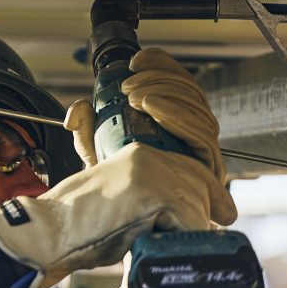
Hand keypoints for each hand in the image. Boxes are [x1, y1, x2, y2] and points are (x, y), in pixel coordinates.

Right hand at [0, 142, 220, 287]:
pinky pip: (189, 224)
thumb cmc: (76, 227)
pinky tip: (160, 258)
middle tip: (204, 240)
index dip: (211, 194)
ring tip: (165, 255)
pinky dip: (181, 248)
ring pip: (197, 207)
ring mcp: (152, 174)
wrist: (47, 233)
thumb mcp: (117, 201)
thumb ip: (147, 202)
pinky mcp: (153, 195)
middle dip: (206, 216)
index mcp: (140, 154)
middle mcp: (149, 157)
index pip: (193, 169)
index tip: (224, 214)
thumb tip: (178, 220)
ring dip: (188, 237)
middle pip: (201, 186)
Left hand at [62, 47, 236, 225]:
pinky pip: (202, 134)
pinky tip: (152, 107)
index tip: (136, 62)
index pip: (183, 88)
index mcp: (177, 130)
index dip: (165, 67)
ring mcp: (203, 155)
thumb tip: (78, 109)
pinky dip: (177, 114)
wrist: (120, 224)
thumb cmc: (116, 191)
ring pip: (199, 110)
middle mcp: (195, 141)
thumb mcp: (95, 156)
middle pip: (193, 95)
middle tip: (129, 88)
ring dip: (166, 94)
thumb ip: (86, 130)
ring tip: (135, 98)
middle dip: (161, 81)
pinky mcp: (208, 170)